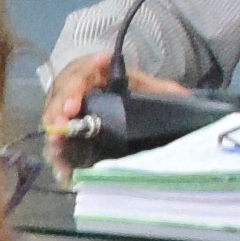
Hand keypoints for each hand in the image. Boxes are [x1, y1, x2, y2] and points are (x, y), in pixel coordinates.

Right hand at [43, 57, 192, 144]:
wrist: (104, 85)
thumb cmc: (123, 83)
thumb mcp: (142, 83)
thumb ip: (162, 89)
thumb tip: (187, 97)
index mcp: (92, 71)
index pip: (82, 73)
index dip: (78, 85)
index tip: (77, 99)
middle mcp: (72, 87)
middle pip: (61, 97)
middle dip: (61, 110)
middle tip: (63, 123)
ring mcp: (62, 107)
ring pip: (52, 118)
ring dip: (55, 134)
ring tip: (57, 149)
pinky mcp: (61, 127)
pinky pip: (55, 139)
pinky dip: (57, 154)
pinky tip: (62, 169)